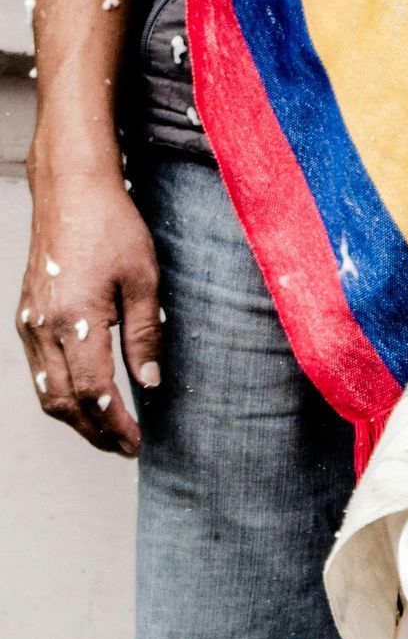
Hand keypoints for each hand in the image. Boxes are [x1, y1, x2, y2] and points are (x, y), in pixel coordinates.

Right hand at [17, 169, 162, 456]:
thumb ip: (145, 336)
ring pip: (45, 390)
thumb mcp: (144, 282)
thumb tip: (150, 382)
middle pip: (62, 400)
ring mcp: (29, 321)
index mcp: (75, 317)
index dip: (116, 424)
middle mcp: (43, 324)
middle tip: (125, 448)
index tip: (137, 443)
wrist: (71, 191)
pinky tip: (87, 402)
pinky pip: (38, 370)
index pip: (93, 391)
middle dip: (94, 432)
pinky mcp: (26, 315)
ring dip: (76, 419)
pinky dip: (60, 394)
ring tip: (110, 433)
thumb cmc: (113, 229)